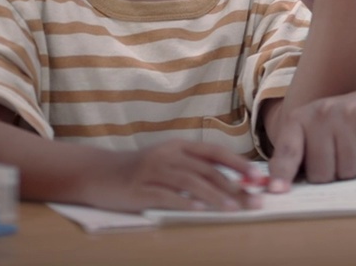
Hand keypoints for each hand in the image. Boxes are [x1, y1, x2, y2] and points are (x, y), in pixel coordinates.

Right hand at [84, 140, 262, 212]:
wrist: (97, 173)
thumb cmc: (138, 170)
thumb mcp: (167, 161)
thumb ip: (193, 167)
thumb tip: (231, 181)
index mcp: (178, 146)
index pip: (214, 152)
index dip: (238, 164)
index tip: (258, 178)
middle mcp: (168, 154)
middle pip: (207, 170)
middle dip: (235, 186)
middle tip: (254, 199)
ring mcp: (153, 171)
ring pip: (191, 182)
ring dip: (216, 196)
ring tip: (234, 208)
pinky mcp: (140, 188)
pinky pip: (167, 195)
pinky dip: (185, 202)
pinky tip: (199, 210)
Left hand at [266, 87, 355, 189]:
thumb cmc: (336, 129)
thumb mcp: (309, 137)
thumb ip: (293, 160)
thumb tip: (278, 188)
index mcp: (298, 119)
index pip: (288, 151)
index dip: (282, 173)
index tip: (277, 190)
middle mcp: (321, 113)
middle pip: (321, 172)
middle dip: (329, 176)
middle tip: (334, 161)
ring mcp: (348, 114)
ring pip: (347, 171)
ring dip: (352, 171)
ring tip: (352, 153)